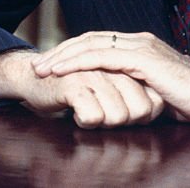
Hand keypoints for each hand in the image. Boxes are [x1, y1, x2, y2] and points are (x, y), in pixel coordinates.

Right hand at [0, 50, 164, 127]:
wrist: (34, 78)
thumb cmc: (76, 88)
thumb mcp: (110, 89)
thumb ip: (133, 93)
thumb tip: (154, 110)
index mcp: (127, 65)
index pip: (154, 102)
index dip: (143, 117)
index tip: (123, 115)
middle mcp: (115, 67)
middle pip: (140, 111)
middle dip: (125, 122)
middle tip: (103, 115)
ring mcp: (96, 73)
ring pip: (119, 116)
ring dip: (103, 123)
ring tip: (88, 112)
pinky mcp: (74, 83)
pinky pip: (93, 116)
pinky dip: (85, 122)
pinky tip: (75, 113)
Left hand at [31, 32, 189, 123]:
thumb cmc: (187, 98)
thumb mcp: (152, 89)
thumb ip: (133, 84)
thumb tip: (114, 94)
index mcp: (139, 45)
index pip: (97, 42)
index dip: (72, 51)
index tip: (51, 64)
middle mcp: (138, 40)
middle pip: (89, 39)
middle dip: (61, 51)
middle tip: (37, 65)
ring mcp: (141, 47)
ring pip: (92, 45)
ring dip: (63, 57)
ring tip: (42, 69)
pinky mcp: (143, 59)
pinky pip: (103, 58)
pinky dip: (79, 63)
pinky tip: (62, 71)